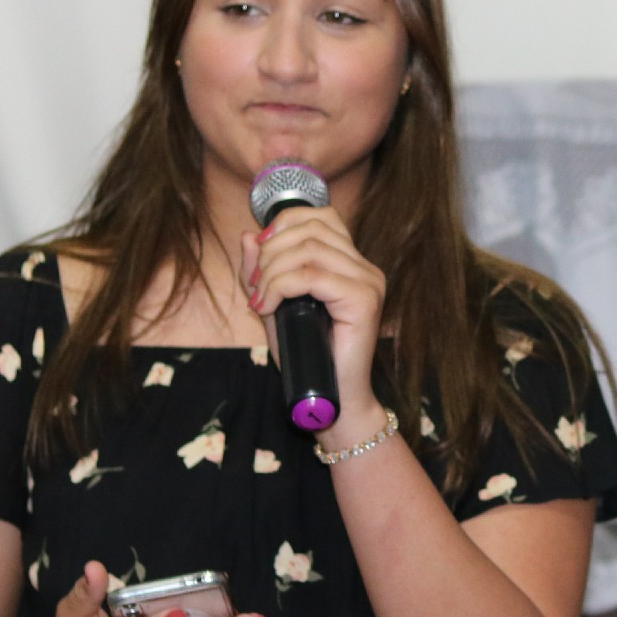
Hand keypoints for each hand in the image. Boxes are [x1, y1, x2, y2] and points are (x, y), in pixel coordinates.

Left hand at [239, 202, 387, 424]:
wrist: (333, 399)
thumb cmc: (307, 356)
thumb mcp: (275, 306)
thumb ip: (262, 273)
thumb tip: (248, 236)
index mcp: (350, 263)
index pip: (322, 217)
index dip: (285, 224)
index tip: (259, 253)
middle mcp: (365, 267)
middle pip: (312, 228)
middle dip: (271, 252)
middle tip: (255, 286)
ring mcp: (368, 282)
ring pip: (309, 250)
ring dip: (272, 272)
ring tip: (261, 300)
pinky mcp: (364, 300)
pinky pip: (313, 277)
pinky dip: (280, 288)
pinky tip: (267, 307)